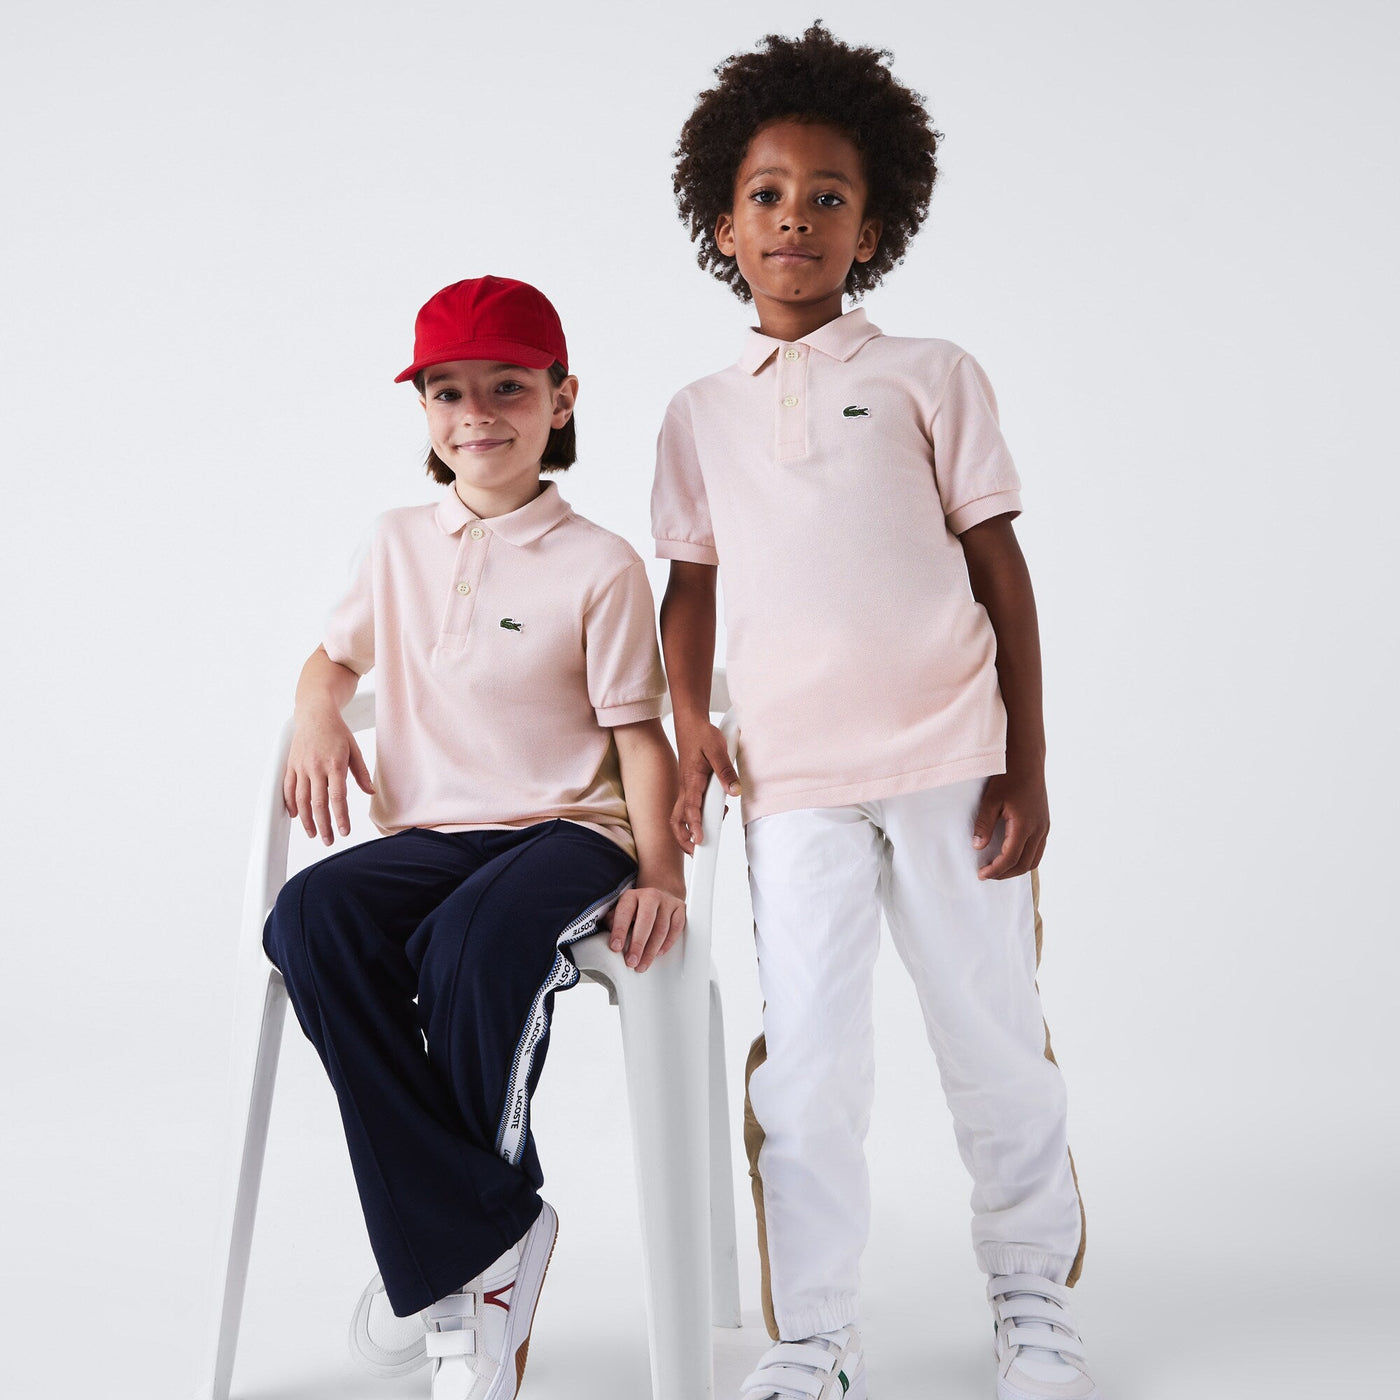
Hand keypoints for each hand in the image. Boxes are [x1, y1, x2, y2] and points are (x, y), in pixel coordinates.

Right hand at [283, 707, 374, 844]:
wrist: (315, 712)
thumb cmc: (337, 731)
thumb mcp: (354, 749)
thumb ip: (360, 773)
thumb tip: (370, 792)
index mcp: (334, 764)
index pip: (338, 798)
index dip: (340, 817)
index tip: (344, 831)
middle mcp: (316, 767)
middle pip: (318, 803)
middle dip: (323, 825)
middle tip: (328, 841)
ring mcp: (301, 766)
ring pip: (300, 799)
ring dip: (306, 820)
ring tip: (313, 834)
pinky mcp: (291, 764)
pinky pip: (288, 788)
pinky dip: (290, 804)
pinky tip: (296, 816)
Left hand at [608, 885, 686, 971]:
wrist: (661, 893)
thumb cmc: (638, 907)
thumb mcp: (622, 910)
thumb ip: (613, 922)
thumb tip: (611, 939)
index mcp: (632, 896)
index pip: (624, 913)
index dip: (619, 931)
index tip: (615, 947)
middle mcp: (650, 896)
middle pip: (645, 921)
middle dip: (638, 944)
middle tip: (631, 961)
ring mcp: (667, 902)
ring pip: (661, 928)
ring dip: (651, 950)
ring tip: (643, 964)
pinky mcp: (680, 909)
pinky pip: (676, 928)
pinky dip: (668, 943)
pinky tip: (659, 953)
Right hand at [670, 722, 739, 853]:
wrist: (691, 722)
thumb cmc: (703, 735)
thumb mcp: (718, 750)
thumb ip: (726, 771)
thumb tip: (734, 791)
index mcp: (691, 780)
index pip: (691, 808)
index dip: (695, 826)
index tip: (700, 840)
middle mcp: (685, 787)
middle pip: (677, 820)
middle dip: (683, 838)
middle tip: (696, 852)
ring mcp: (686, 788)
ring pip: (680, 816)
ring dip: (687, 831)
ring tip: (703, 843)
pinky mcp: (689, 786)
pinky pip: (688, 807)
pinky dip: (694, 819)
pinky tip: (713, 817)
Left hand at [972, 768, 1048, 879]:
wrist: (1027, 761)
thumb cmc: (1008, 777)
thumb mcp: (990, 800)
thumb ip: (984, 824)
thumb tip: (977, 846)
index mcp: (1024, 825)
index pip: (1011, 858)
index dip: (996, 870)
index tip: (981, 874)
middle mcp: (1038, 829)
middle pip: (1024, 864)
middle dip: (1005, 873)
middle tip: (987, 874)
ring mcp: (1044, 827)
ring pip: (1034, 859)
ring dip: (1016, 868)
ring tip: (998, 868)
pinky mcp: (1045, 823)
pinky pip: (1038, 850)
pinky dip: (1025, 859)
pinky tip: (1011, 856)